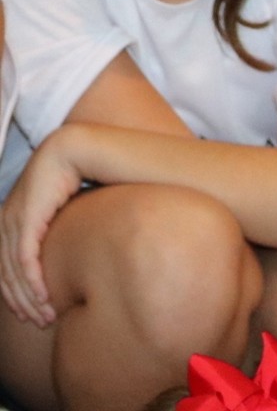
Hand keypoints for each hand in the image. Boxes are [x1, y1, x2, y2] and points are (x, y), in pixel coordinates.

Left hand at [0, 131, 83, 327]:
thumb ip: (54, 231)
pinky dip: (32, 280)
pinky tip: (42, 296)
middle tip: (38, 321)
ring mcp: (11, 221)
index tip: (30, 312)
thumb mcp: (59, 211)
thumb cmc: (73, 178)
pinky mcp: (25, 219)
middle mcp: (4, 223)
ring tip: (44, 316)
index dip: (14, 294)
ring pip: (12, 272)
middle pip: (4, 275)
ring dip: (28, 298)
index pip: (3, 268)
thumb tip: (67, 251)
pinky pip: (24, 258)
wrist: (73, 151)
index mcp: (8, 222)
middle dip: (21, 303)